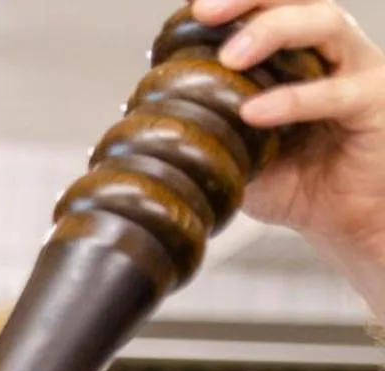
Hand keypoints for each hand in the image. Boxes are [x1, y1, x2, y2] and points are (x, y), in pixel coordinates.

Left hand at [194, 0, 384, 261]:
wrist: (344, 218)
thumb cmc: (293, 178)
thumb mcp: (238, 151)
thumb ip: (207, 127)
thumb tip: (140, 122)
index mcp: (296, 51)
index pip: (266, 6)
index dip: (233, 0)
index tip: (190, 10)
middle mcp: (330, 48)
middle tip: (205, 12)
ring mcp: (358, 68)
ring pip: (324, 23)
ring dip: (272, 31)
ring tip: (230, 57)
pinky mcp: (375, 102)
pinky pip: (337, 92)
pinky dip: (293, 99)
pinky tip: (254, 113)